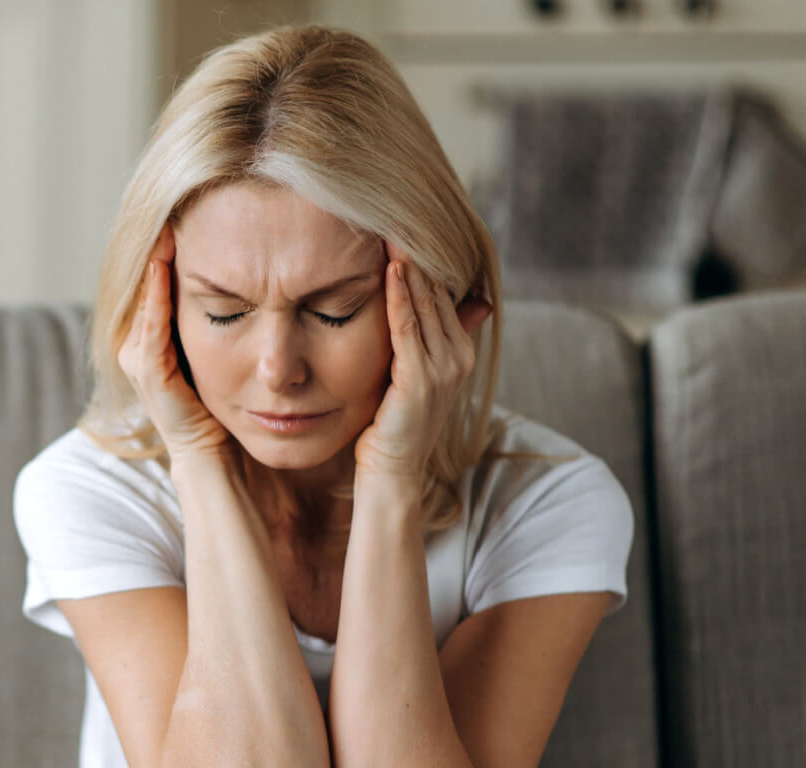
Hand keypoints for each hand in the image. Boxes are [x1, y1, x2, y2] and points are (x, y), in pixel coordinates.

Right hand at [116, 224, 232, 461]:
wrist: (224, 470)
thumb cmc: (238, 419)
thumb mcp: (238, 360)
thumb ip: (244, 322)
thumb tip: (275, 278)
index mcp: (164, 345)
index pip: (163, 288)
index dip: (171, 253)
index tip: (190, 215)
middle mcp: (146, 352)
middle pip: (146, 290)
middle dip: (156, 251)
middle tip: (170, 209)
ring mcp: (144, 366)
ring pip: (143, 303)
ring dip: (152, 266)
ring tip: (164, 228)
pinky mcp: (152, 381)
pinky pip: (150, 332)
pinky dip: (154, 299)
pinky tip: (163, 268)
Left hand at [353, 242, 491, 482]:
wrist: (392, 473)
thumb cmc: (392, 425)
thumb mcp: (412, 374)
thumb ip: (428, 339)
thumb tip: (461, 304)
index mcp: (458, 351)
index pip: (441, 292)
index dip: (422, 258)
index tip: (400, 222)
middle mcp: (458, 356)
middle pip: (436, 291)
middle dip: (415, 253)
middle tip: (393, 210)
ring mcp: (443, 370)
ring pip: (425, 304)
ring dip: (408, 266)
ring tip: (392, 228)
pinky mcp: (420, 382)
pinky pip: (408, 330)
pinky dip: (399, 299)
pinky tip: (390, 271)